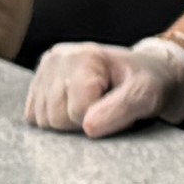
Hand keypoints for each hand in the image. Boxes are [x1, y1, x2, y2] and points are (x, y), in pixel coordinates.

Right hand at [23, 33, 183, 135]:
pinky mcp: (38, 86)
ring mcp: (44, 71)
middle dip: (83, 123)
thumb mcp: (147, 95)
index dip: (102, 120)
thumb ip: (121, 109)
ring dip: (70, 124)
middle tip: (106, 109)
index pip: (78, 111)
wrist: (150, 75)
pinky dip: (55, 123)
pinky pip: (34, 119)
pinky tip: (76, 109)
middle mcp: (58, 58)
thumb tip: (88, 128)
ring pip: (43, 121)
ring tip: (94, 107)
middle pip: (56, 118)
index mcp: (83, 56)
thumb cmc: (149, 83)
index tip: (119, 106)